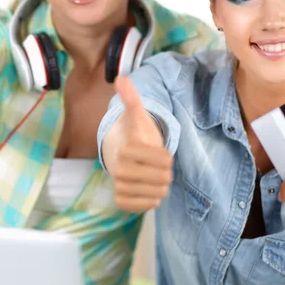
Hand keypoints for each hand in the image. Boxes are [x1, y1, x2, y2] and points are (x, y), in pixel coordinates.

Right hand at [111, 76, 172, 211]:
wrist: (119, 153)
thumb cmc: (135, 134)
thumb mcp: (137, 115)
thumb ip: (132, 98)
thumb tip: (121, 78)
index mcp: (128, 149)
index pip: (165, 159)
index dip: (166, 155)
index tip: (155, 149)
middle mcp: (121, 169)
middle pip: (164, 178)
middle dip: (164, 171)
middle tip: (154, 164)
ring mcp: (120, 186)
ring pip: (158, 193)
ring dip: (160, 185)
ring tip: (151, 175)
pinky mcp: (122, 201)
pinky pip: (147, 206)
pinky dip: (152, 199)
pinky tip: (147, 189)